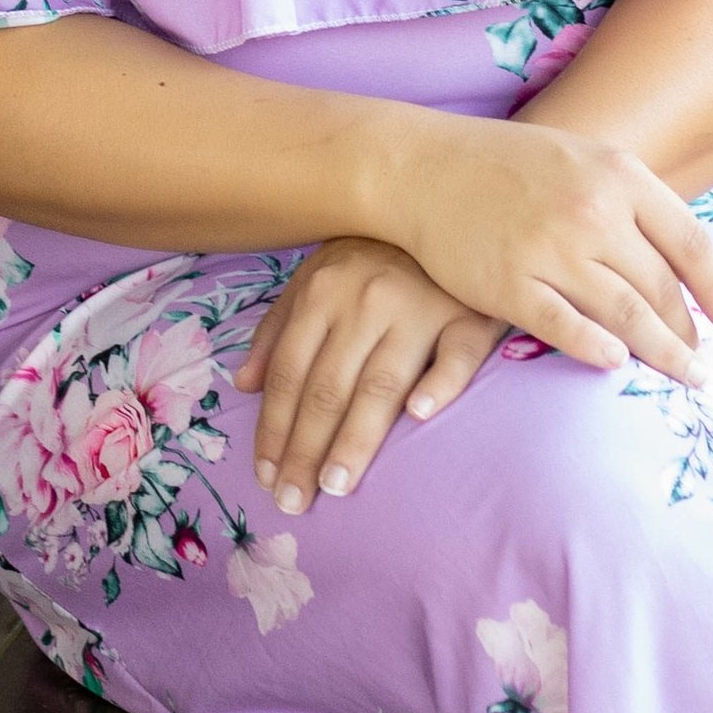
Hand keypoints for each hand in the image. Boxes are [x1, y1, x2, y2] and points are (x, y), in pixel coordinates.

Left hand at [234, 240, 504, 515]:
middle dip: (306, 449)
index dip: (275, 428)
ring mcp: (419, 307)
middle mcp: (366, 300)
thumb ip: (278, 330)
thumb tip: (242, 385)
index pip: (291, 373)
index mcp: (323, 292)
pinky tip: (418, 416)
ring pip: (382, 382)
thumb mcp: (316, 279)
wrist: (449, 211)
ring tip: (336, 485)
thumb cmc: (375, 258)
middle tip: (294, 501)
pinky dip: (439, 384)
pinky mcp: (470, 316)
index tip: (266, 477)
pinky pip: (457, 355)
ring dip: (356, 437)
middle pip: (329, 387)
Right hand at [384, 113, 712, 382]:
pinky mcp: (510, 285)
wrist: (425, 167)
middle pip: (661, 288)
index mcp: (618, 175)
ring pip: (626, 315)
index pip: (690, 242)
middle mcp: (592, 212)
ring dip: (663, 354)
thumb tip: (682, 262)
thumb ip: (631, 202)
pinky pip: (568, 329)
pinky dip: (599, 351)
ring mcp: (551, 250)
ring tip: (685, 377)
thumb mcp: (582, 158)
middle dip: (690, 334)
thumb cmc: (510, 165)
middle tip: (704, 365)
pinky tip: (617, 364)